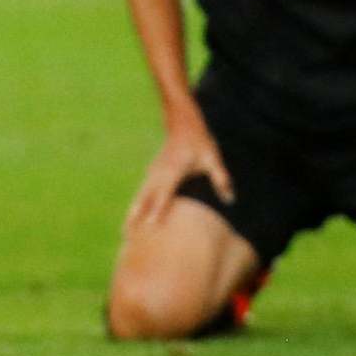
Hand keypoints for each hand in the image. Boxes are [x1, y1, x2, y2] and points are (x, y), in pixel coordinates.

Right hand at [126, 115, 231, 230]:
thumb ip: (221, 178)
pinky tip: (133, 215)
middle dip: (136, 215)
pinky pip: (143, 190)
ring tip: (126, 230)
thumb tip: (230, 200)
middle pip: (145, 196)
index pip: (164, 193)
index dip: (157, 210)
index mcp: (174, 169)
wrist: (183, 123)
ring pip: (141, 194)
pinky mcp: (152, 172)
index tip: (150, 226)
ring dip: (133, 211)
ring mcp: (154, 171)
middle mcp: (160, 172)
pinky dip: (137, 203)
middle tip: (127, 233)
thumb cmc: (199, 141)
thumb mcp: (213, 157)